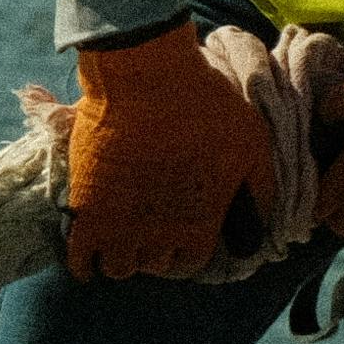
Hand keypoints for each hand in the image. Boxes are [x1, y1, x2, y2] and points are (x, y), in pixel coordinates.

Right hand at [60, 27, 269, 279]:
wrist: (145, 75)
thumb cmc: (204, 105)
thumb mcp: (251, 144)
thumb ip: (261, 189)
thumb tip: (265, 227)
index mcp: (201, 222)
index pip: (189, 263)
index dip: (183, 253)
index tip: (177, 238)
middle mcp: (160, 233)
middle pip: (152, 264)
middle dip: (152, 252)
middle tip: (147, 230)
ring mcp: (120, 223)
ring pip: (117, 267)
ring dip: (119, 258)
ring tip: (118, 238)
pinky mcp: (86, 207)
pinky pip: (78, 257)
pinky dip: (82, 264)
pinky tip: (86, 260)